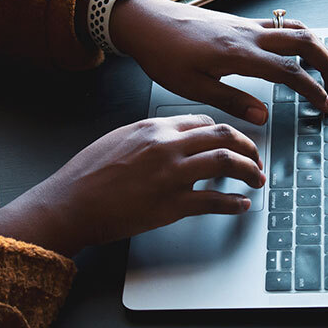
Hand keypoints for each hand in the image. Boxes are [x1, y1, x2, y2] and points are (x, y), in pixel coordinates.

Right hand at [0, 114, 264, 255]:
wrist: (71, 202)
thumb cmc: (89, 171)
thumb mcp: (120, 137)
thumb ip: (152, 134)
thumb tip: (176, 137)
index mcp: (155, 127)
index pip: (204, 122)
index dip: (224, 132)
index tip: (232, 142)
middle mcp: (167, 145)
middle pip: (223, 136)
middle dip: (248, 147)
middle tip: (256, 158)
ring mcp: (171, 174)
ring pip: (226, 162)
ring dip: (249, 171)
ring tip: (257, 179)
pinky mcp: (171, 205)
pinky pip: (214, 201)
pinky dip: (233, 204)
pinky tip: (241, 205)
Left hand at [111, 0, 327, 124]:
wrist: (147, 22)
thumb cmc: (163, 54)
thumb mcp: (193, 87)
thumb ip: (232, 101)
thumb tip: (264, 117)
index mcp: (239, 54)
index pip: (290, 71)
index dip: (313, 90)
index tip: (327, 106)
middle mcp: (248, 34)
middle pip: (304, 41)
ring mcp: (245, 24)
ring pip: (294, 28)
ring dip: (316, 47)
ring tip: (324, 69)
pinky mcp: (238, 21)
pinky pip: (278, 24)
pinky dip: (297, 37)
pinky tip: (293, 51)